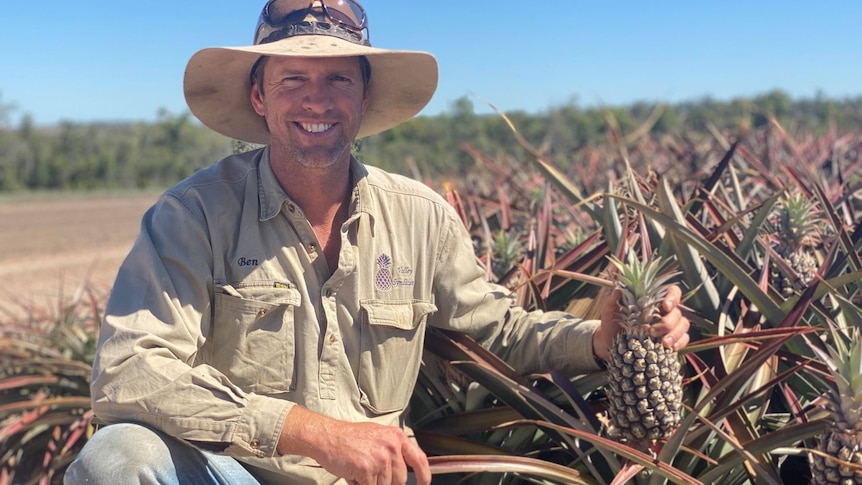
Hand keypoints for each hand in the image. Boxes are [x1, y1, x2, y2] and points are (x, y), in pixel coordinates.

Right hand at [278, 406, 430, 484]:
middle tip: (370, 472)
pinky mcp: (368, 469)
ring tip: (359, 469)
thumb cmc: (349, 438)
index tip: (423, 484)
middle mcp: (391, 447)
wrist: (328, 437)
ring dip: (372, 483)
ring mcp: (380, 458)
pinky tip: (354, 473)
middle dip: (387, 482)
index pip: (419, 459)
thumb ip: (393, 451)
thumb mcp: (378, 436)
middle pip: (400, 479)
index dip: (424, 475)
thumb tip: (402, 471)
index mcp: (396, 437)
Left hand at [593, 284, 689, 360]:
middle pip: (677, 311)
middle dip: (668, 322)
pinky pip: (683, 338)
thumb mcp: (608, 313)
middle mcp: (663, 311)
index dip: (672, 297)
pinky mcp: (671, 339)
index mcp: (651, 300)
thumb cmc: (612, 325)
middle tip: (653, 331)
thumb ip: (611, 302)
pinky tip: (671, 347)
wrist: (611, 346)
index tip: (665, 306)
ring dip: (675, 333)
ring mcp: (669, 326)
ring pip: (683, 324)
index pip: (670, 291)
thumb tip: (616, 291)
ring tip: (663, 343)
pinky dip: (680, 342)